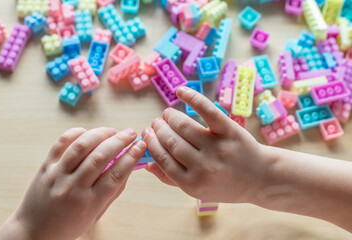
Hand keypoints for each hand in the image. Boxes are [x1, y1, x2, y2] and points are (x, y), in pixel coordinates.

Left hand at [0, 127, 145, 239]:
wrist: (34, 232)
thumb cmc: (69, 225)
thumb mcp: (97, 214)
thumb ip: (113, 192)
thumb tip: (129, 167)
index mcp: (90, 203)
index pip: (116, 174)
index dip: (131, 157)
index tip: (140, 146)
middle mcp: (73, 188)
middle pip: (100, 157)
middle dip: (120, 141)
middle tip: (131, 133)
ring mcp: (57, 175)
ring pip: (81, 146)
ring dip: (100, 134)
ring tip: (112, 131)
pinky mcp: (46, 167)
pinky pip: (61, 143)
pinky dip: (77, 133)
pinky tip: (88, 132)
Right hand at [142, 86, 272, 202]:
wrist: (261, 179)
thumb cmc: (226, 185)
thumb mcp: (197, 191)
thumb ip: (171, 179)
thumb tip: (146, 163)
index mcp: (192, 184)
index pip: (162, 158)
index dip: (151, 143)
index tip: (147, 133)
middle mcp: (203, 166)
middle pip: (171, 141)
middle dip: (158, 129)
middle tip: (156, 123)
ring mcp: (217, 147)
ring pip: (184, 126)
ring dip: (170, 117)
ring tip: (167, 114)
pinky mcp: (230, 131)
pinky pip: (207, 110)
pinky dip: (192, 98)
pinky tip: (180, 92)